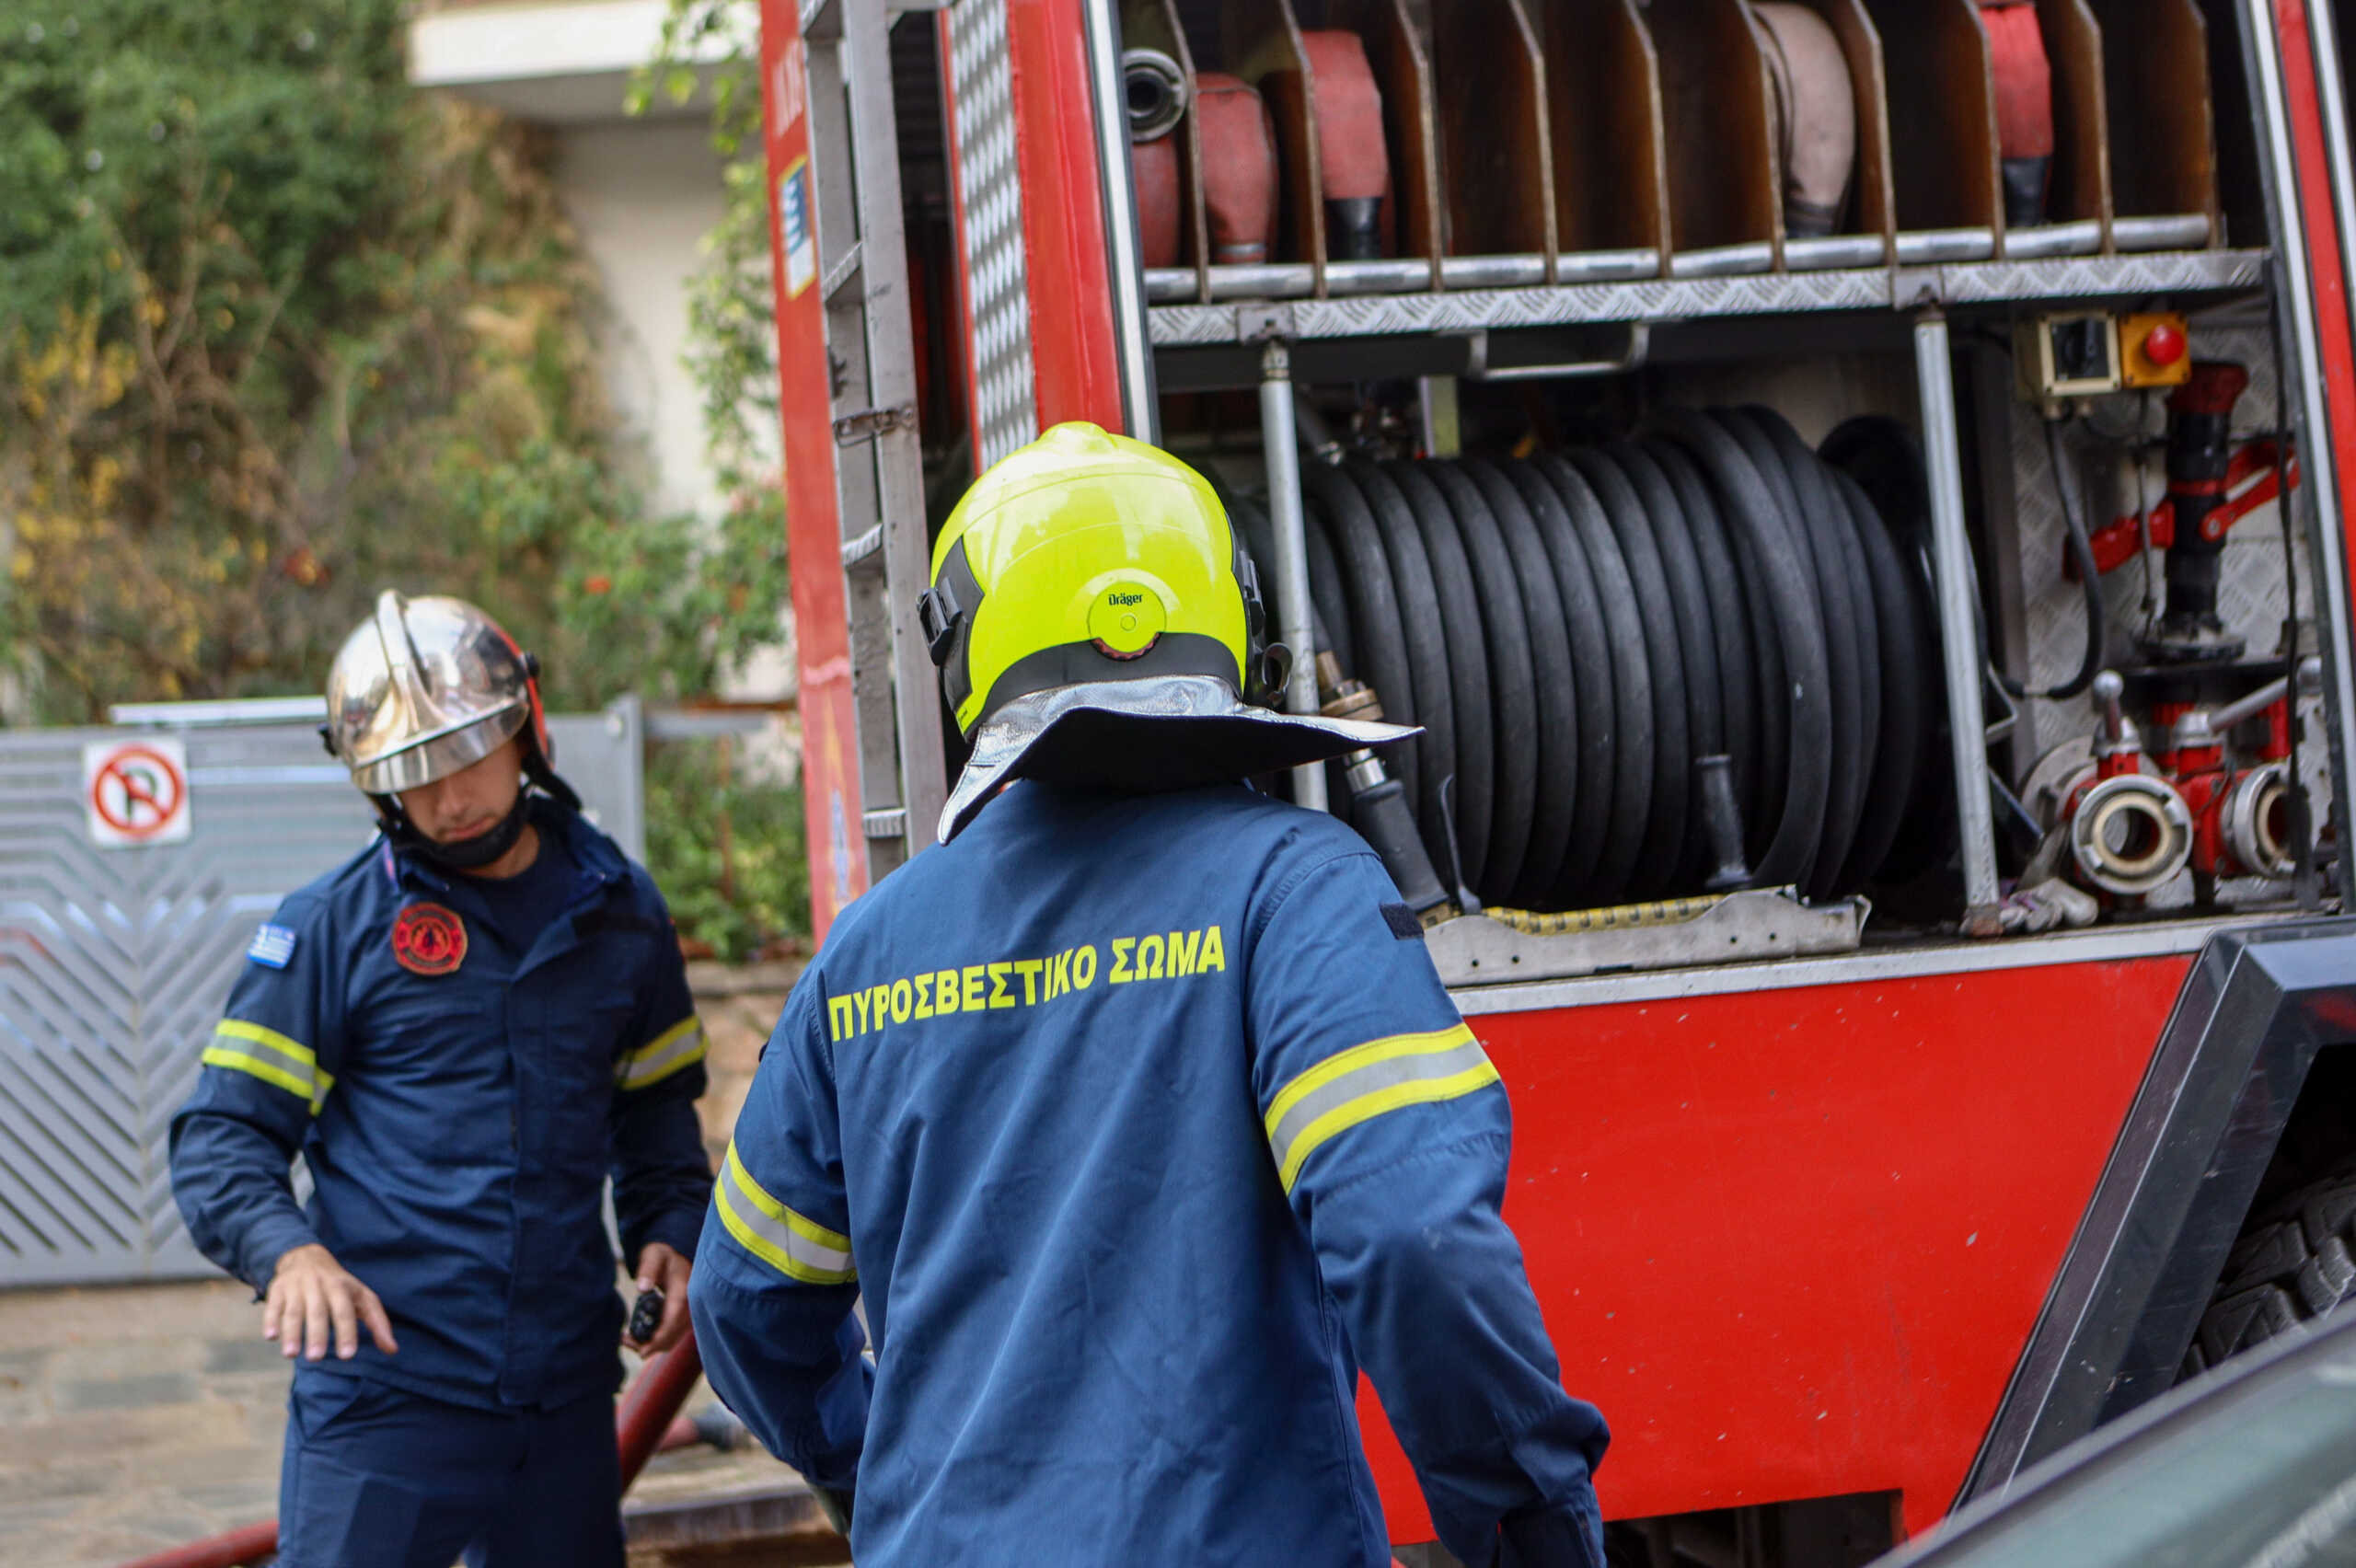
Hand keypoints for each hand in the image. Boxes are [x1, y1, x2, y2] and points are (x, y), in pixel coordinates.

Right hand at [265, 1243, 398, 1360]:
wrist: (306, 1256)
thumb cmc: (339, 1286)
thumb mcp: (362, 1298)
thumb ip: (377, 1323)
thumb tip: (393, 1350)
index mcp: (342, 1288)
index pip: (345, 1312)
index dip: (347, 1333)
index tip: (347, 1355)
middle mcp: (319, 1286)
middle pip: (319, 1311)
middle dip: (317, 1334)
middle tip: (316, 1358)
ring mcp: (297, 1287)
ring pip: (294, 1310)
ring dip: (292, 1332)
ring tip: (290, 1354)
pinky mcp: (278, 1289)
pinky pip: (274, 1305)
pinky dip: (271, 1320)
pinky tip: (271, 1336)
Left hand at [627, 1242, 692, 1354]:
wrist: (676, 1254)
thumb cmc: (663, 1255)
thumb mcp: (654, 1256)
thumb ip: (648, 1270)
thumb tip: (643, 1287)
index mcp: (683, 1292)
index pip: (673, 1321)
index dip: (659, 1339)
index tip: (642, 1350)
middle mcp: (690, 1307)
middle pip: (672, 1336)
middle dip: (649, 1345)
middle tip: (624, 1339)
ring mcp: (689, 1314)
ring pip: (672, 1339)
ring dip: (651, 1345)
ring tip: (628, 1338)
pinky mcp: (683, 1318)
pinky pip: (672, 1336)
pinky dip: (656, 1340)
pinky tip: (640, 1335)